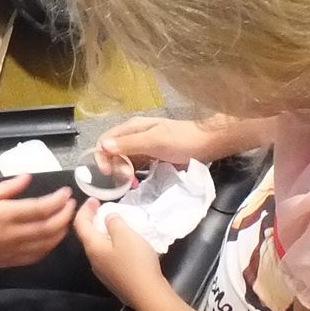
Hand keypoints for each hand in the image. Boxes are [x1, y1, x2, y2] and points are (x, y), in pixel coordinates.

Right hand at [0, 175, 76, 268]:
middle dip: (65, 215)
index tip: (66, 192)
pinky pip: (37, 256)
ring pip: (47, 243)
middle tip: (71, 204)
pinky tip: (53, 238)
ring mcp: (14, 250)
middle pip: (50, 227)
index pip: (41, 208)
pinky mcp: (12, 261)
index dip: (58, 200)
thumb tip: (28, 178)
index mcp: (6, 214)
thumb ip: (8, 187)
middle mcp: (14, 234)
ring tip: (66, 219)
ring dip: (62, 231)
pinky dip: (50, 246)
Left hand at [72, 199, 174, 310]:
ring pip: (98, 246)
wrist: (148, 295)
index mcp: (92, 246)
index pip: (80, 223)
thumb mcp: (126, 235)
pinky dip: (111, 243)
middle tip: (103, 208)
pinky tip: (123, 243)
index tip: (94, 198)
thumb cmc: (135, 261)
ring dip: (103, 232)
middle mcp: (93, 259)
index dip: (85, 209)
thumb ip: (114, 222)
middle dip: (93, 220)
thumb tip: (108, 219)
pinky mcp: (114, 278)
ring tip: (114, 223)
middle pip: (87, 235)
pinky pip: (108, 255)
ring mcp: (103, 271)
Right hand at [97, 114, 261, 169]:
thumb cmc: (181, 140)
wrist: (207, 143)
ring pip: (122, 160)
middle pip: (111, 152)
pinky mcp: (151, 157)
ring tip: (131, 182)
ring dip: (122, 172)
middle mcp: (133, 135)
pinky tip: (137, 182)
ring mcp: (142, 146)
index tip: (109, 174)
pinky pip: (134, 166)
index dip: (102, 157)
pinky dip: (132, 174)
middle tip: (126, 179)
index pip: (104, 141)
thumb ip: (129, 144)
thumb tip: (103, 147)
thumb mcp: (154, 141)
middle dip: (113, 166)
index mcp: (131, 128)